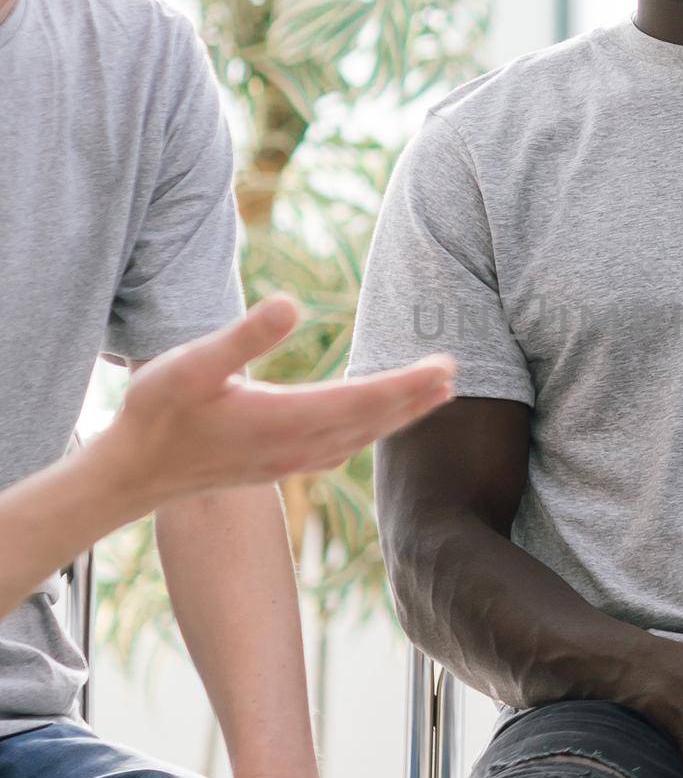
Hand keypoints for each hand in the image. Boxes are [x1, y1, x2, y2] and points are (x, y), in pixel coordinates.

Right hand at [113, 294, 456, 502]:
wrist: (133, 473)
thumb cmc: (158, 410)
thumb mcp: (193, 364)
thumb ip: (245, 336)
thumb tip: (292, 303)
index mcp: (283, 419)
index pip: (363, 399)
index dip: (407, 383)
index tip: (444, 364)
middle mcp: (296, 447)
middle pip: (373, 421)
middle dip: (416, 397)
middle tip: (454, 372)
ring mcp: (289, 462)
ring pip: (361, 438)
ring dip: (399, 416)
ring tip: (433, 394)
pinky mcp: (279, 467)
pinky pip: (341, 450)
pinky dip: (369, 433)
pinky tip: (375, 427)